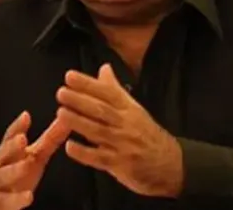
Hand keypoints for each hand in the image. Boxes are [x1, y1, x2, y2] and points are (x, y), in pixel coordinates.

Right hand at [0, 111, 70, 209]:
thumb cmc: (15, 178)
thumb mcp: (34, 158)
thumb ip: (49, 140)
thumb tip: (66, 119)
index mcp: (7, 154)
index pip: (9, 137)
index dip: (17, 127)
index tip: (26, 116)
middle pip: (2, 154)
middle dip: (11, 146)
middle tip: (22, 138)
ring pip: (1, 176)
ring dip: (13, 170)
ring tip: (25, 165)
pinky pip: (5, 202)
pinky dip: (16, 199)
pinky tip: (28, 197)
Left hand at [56, 63, 183, 197]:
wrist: (171, 164)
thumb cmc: (147, 134)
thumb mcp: (135, 109)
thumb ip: (115, 90)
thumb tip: (103, 68)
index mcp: (129, 109)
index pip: (108, 93)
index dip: (88, 84)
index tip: (70, 76)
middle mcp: (126, 124)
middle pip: (102, 110)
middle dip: (80, 100)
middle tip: (61, 92)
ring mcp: (123, 145)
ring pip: (98, 131)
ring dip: (79, 122)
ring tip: (60, 113)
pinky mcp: (119, 164)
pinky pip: (99, 158)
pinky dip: (84, 153)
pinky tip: (70, 146)